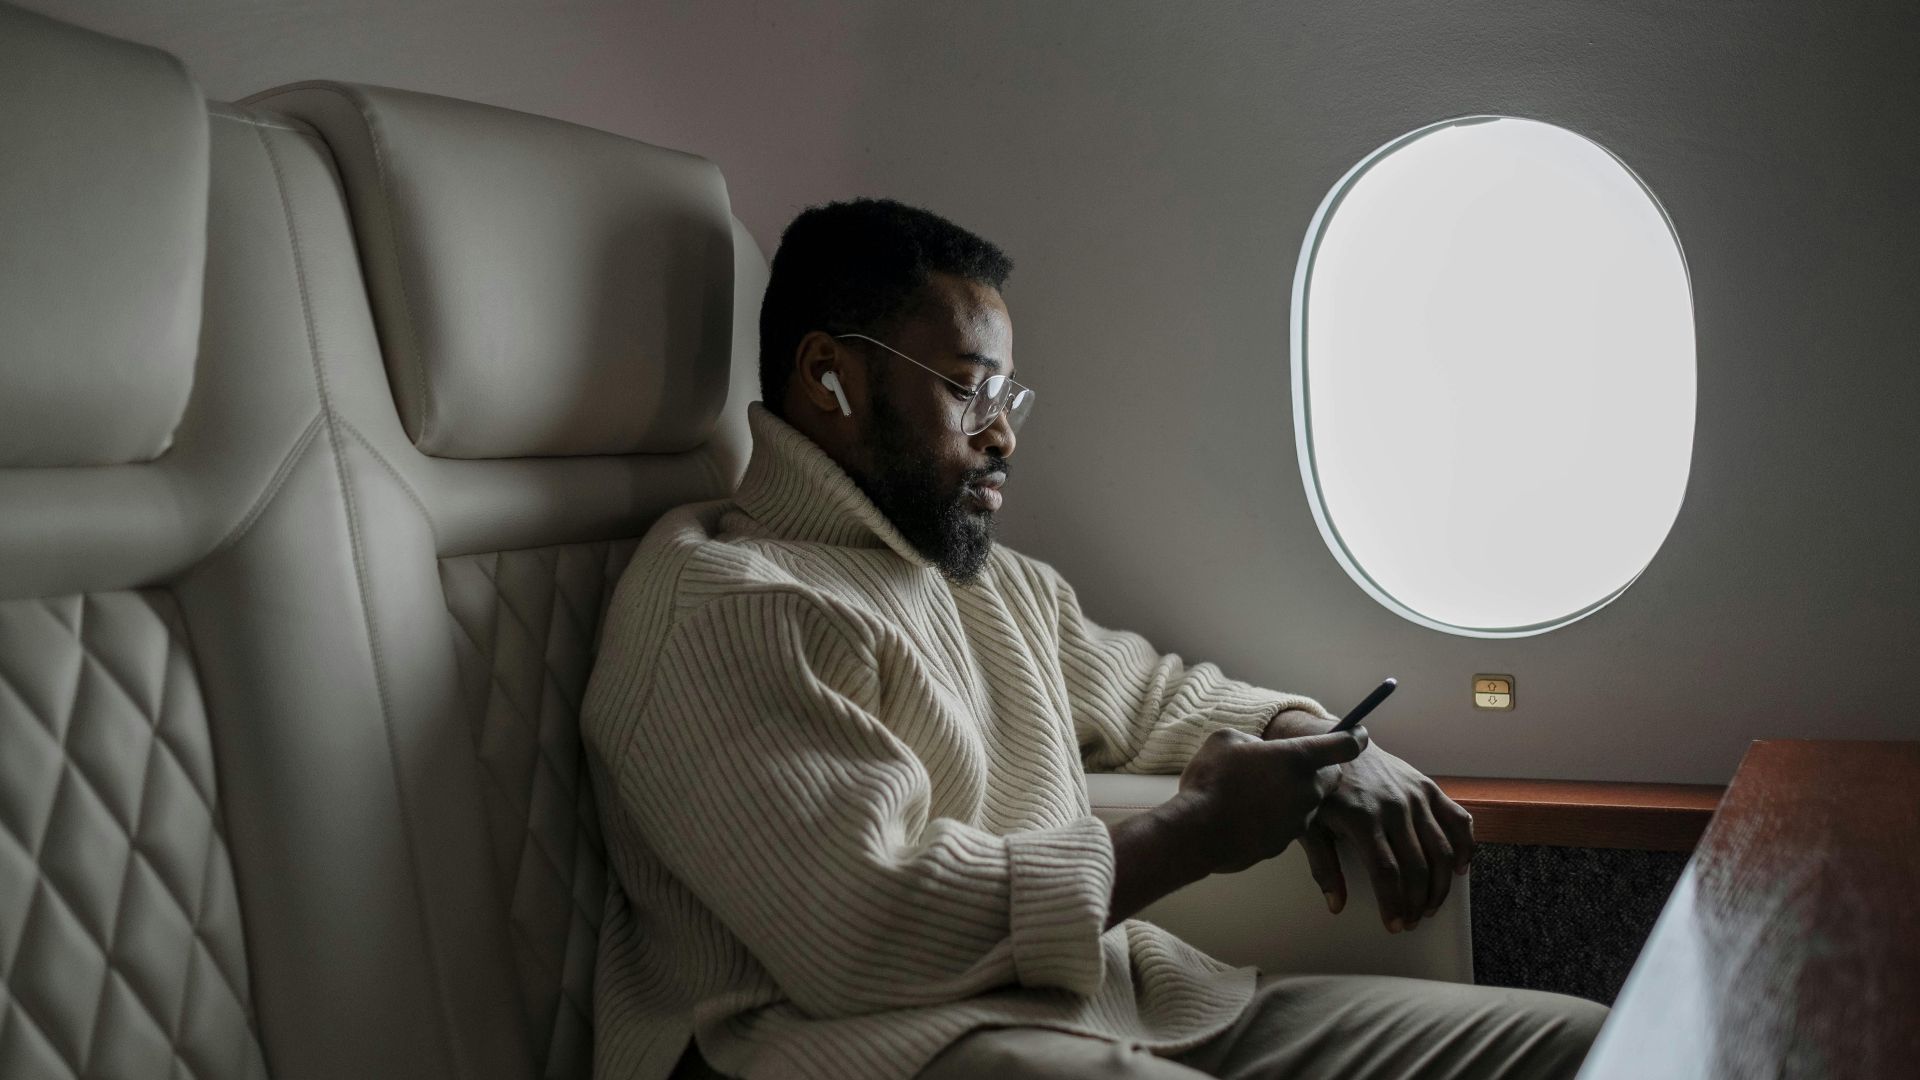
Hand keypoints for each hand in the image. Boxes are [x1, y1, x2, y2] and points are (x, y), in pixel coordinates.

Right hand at [1170, 726, 1369, 874]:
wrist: (1197, 833)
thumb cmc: (1212, 780)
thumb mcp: (1227, 741)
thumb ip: (1253, 742)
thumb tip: (1256, 752)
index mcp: (1298, 758)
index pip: (1345, 744)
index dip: (1354, 737)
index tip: (1358, 733)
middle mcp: (1307, 790)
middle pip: (1332, 777)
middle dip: (1319, 771)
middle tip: (1292, 766)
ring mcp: (1298, 820)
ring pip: (1309, 803)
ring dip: (1294, 796)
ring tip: (1259, 792)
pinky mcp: (1284, 844)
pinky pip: (1289, 825)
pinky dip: (1277, 818)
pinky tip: (1249, 814)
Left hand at [1298, 741, 1475, 932]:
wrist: (1335, 741)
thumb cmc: (1321, 789)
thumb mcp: (1310, 825)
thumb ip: (1323, 866)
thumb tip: (1335, 905)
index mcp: (1362, 818)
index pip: (1387, 872)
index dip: (1394, 903)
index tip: (1395, 925)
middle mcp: (1394, 807)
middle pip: (1417, 866)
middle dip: (1418, 902)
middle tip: (1412, 921)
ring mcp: (1414, 796)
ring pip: (1442, 850)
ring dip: (1442, 884)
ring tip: (1432, 905)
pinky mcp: (1427, 787)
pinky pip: (1457, 819)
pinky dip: (1466, 845)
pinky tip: (1461, 868)